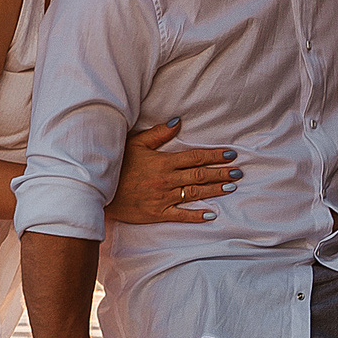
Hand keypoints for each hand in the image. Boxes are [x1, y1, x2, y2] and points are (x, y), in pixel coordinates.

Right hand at [107, 119, 238, 224]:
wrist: (99, 191)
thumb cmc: (117, 165)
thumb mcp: (134, 144)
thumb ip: (158, 134)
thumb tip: (178, 122)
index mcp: (163, 162)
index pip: (195, 157)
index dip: (214, 156)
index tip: (230, 155)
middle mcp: (166, 180)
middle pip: (200, 175)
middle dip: (221, 172)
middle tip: (238, 171)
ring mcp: (163, 198)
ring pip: (195, 193)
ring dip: (215, 189)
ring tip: (231, 186)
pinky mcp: (157, 213)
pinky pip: (181, 215)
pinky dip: (196, 215)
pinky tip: (211, 214)